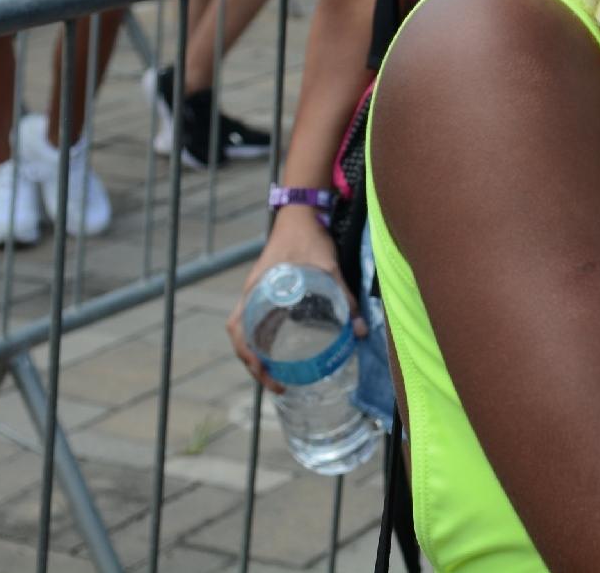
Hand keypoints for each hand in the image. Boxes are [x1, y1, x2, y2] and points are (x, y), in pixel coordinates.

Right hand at [226, 206, 360, 393]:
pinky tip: (285, 353)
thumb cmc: (308, 238)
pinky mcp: (269, 292)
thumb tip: (360, 331)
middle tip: (279, 385)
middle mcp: (252, 296)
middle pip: (242, 339)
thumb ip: (344, 297)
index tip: (266, 374)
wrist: (301, 213)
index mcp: (257, 291)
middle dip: (255, 366)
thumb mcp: (328, 268)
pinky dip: (267, 341)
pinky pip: (260, 322)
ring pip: (249, 333)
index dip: (248, 356)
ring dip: (259, 356)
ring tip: (281, 377)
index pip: (239, 331)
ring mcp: (258, 295)